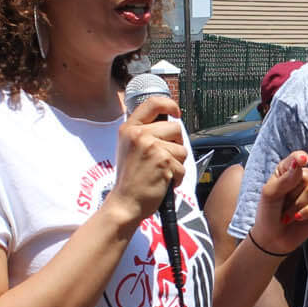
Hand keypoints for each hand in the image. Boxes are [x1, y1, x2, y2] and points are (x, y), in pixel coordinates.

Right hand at [109, 94, 185, 225]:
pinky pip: (182, 167)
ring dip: (177, 163)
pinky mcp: (163, 161)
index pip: (153, 103)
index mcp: (129, 128)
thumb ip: (145, 132)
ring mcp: (151, 147)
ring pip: (182, 149)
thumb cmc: (130, 178)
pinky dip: (177, 178)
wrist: (125, 203)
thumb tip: (170, 121)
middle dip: (176, 145)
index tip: (176, 113)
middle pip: (175, 128)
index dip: (170, 105)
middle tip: (163, 159)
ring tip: (160, 172)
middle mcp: (139, 134)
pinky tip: (162, 182)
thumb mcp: (129, 147)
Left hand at [248, 150, 307, 256]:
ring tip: (288, 215)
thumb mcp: (269, 194)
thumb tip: (299, 165)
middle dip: (292, 194)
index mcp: (287, 171)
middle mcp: (302, 179)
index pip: (297, 158)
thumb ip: (284, 179)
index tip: (302, 160)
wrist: (272, 238)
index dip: (300, 158)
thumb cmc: (268, 213)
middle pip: (307, 176)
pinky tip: (298, 218)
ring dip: (298, 205)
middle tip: (282, 205)